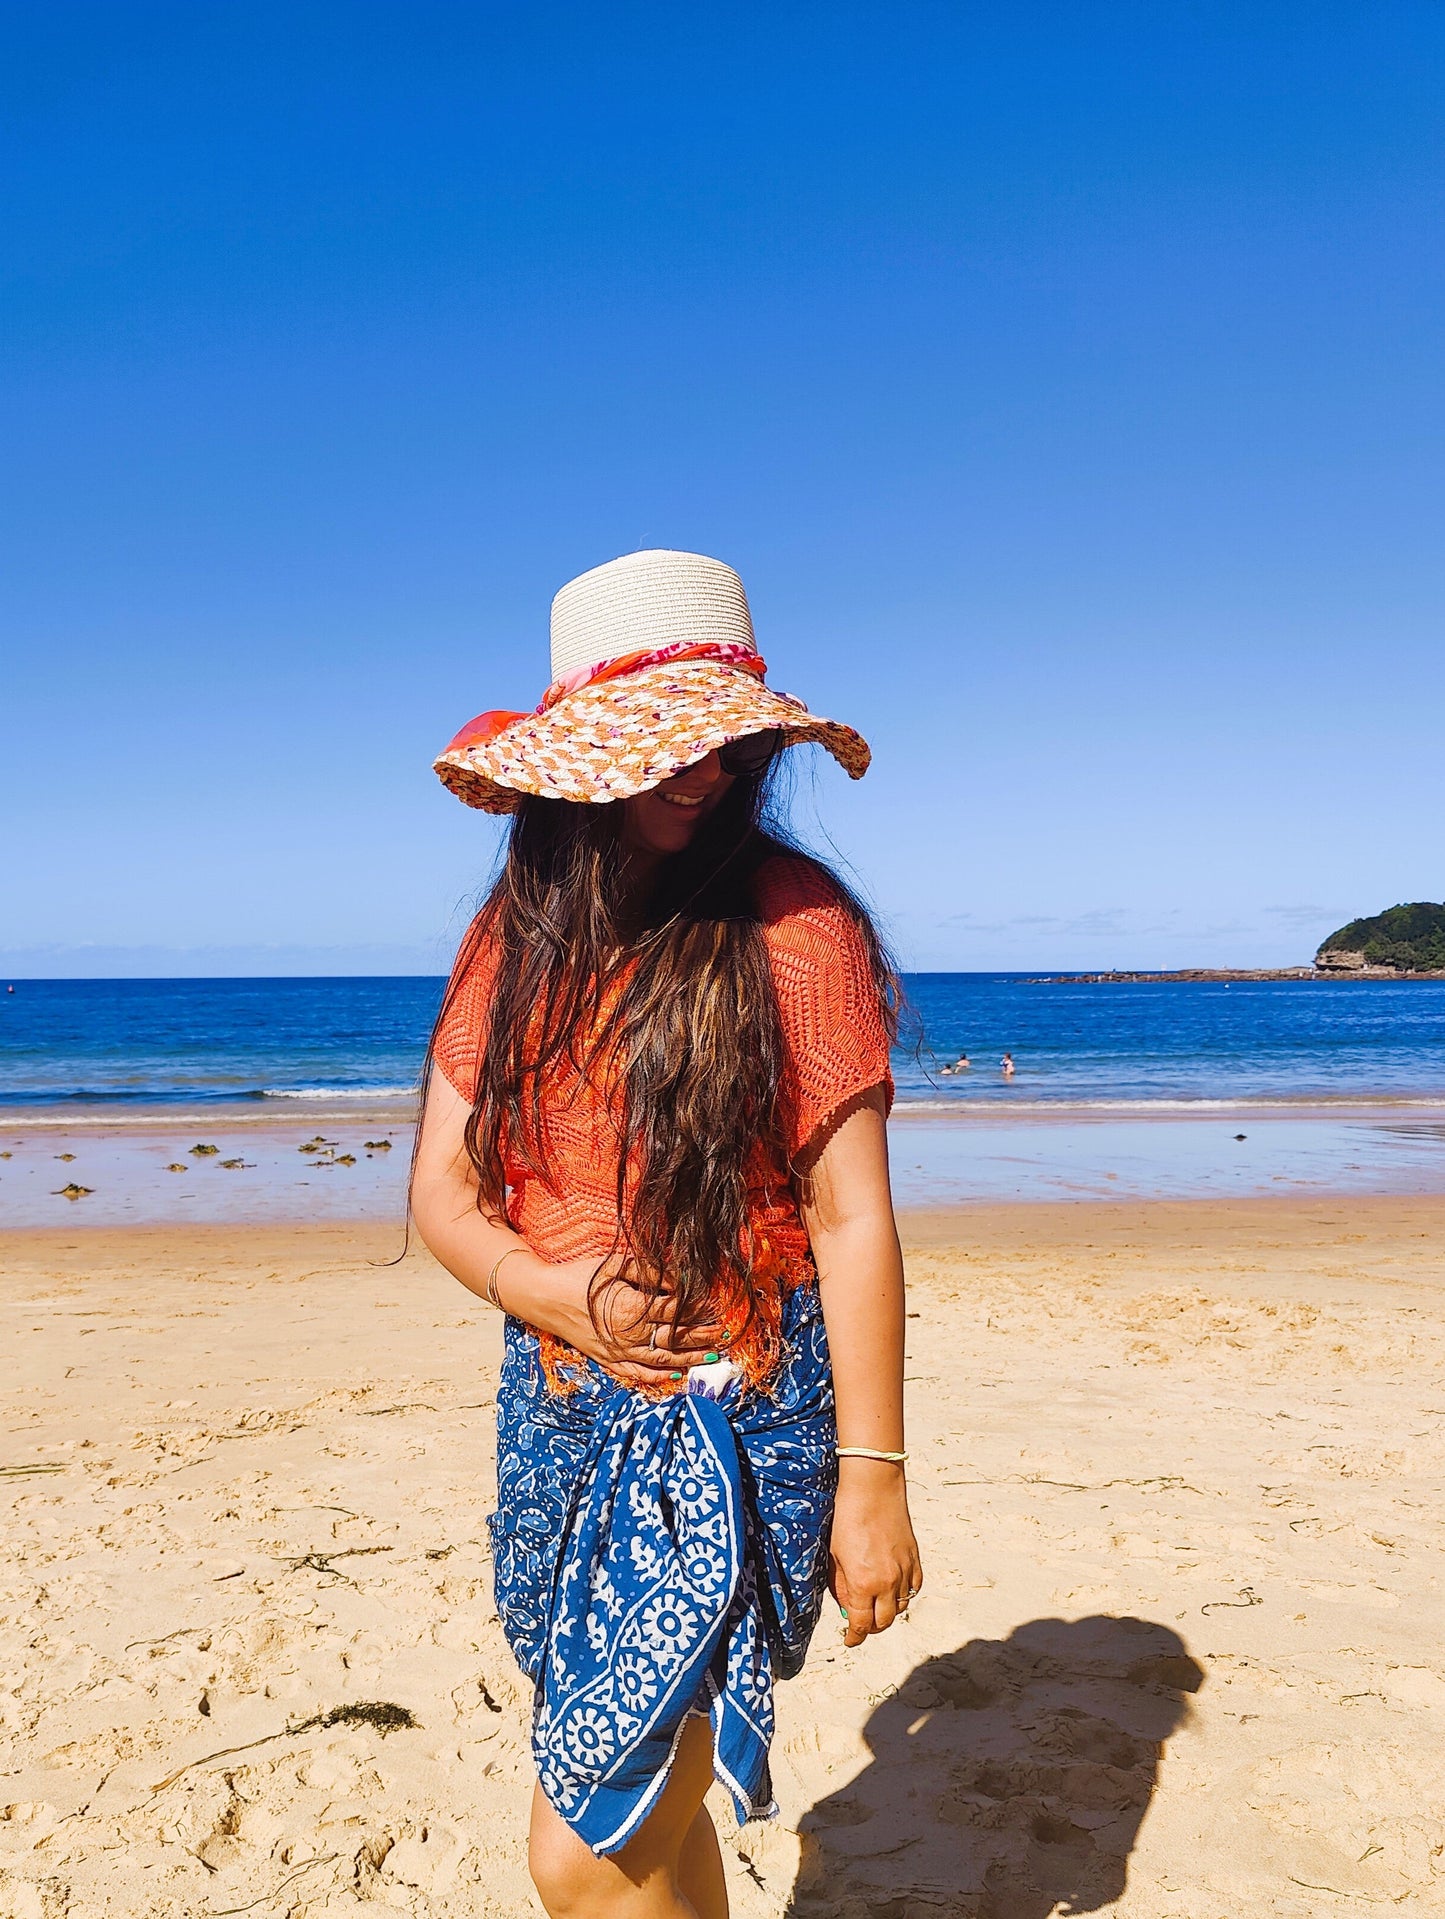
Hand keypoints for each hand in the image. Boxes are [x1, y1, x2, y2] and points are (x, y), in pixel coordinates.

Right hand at [504, 1252, 731, 1389]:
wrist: (545, 1298)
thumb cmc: (581, 1276)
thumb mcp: (617, 1264)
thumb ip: (651, 1272)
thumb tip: (681, 1279)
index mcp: (633, 1307)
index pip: (676, 1311)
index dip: (698, 1309)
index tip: (716, 1306)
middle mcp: (630, 1334)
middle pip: (675, 1337)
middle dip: (702, 1336)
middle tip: (723, 1334)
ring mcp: (619, 1351)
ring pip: (663, 1359)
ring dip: (690, 1358)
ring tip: (712, 1357)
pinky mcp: (608, 1360)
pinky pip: (638, 1373)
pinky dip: (658, 1377)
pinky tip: (676, 1376)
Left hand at [828, 1460, 922, 1646]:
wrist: (873, 1488)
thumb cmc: (847, 1517)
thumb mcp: (834, 1554)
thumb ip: (840, 1585)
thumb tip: (845, 1606)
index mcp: (862, 1583)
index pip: (861, 1624)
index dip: (854, 1637)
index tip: (850, 1640)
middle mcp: (887, 1582)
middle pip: (883, 1622)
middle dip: (870, 1628)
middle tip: (861, 1625)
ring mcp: (904, 1571)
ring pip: (900, 1607)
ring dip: (887, 1612)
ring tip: (875, 1606)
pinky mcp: (915, 1559)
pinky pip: (914, 1588)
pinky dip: (904, 1595)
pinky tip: (894, 1590)